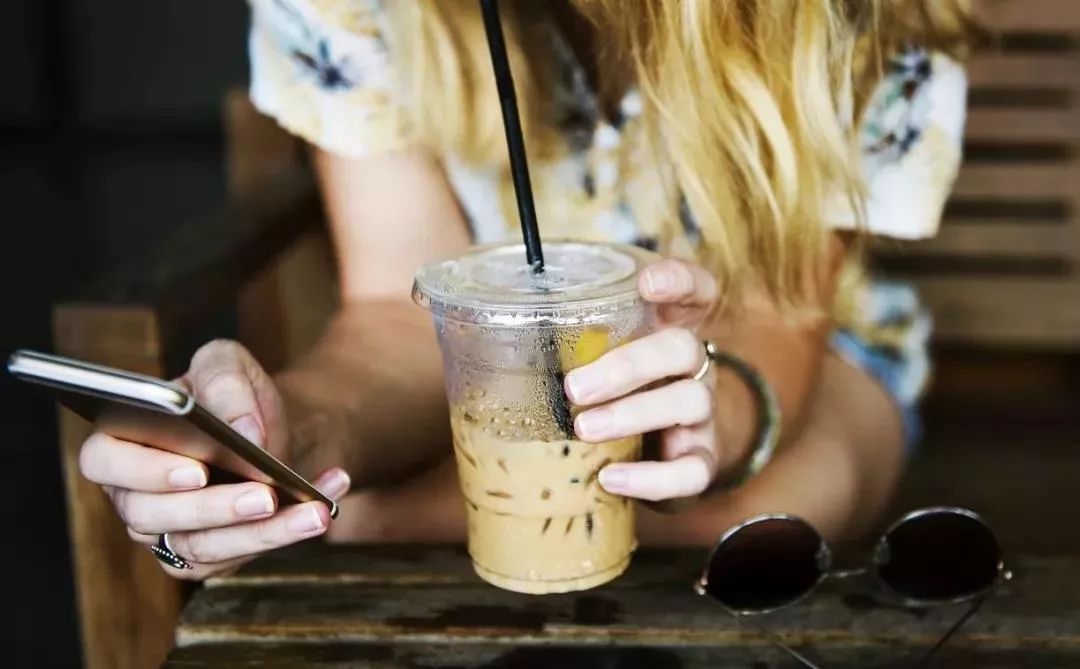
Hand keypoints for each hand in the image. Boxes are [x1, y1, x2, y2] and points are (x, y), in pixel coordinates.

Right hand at [78, 340, 350, 579]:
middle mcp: (134, 494)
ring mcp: (167, 532)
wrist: (275, 428)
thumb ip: (227, 382)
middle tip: (265, 495)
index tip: (197, 470)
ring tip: (314, 511)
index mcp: (122, 441)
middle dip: (214, 507)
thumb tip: (243, 431)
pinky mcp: (207, 556)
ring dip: (263, 532)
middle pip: (154, 515)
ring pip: (202, 547)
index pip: (104, 461)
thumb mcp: (230, 365)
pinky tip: (325, 505)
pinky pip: (240, 555)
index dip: (145, 470)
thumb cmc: (236, 397)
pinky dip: (288, 532)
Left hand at [565, 259, 751, 501]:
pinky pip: (692, 471)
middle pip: (683, 347)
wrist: (664, 448)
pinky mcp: (701, 459)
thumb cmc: (617, 388)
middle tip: (575, 388)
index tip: (646, 283)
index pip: (696, 290)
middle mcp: (692, 366)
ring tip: (584, 429)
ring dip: (633, 415)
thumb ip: (560, 341)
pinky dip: (652, 477)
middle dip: (628, 366)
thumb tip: (469, 336)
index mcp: (669, 328)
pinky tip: (611, 478)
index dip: (679, 281)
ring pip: (689, 402)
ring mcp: (702, 413)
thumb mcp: (597, 356)